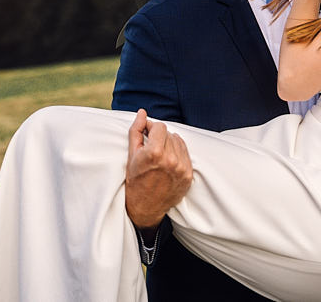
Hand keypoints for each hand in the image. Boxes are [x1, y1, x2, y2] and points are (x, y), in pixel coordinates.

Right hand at [124, 109, 192, 229]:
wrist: (145, 207)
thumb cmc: (136, 180)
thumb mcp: (131, 154)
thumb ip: (137, 130)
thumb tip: (142, 112)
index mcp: (155, 153)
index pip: (160, 126)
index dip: (151, 129)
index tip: (147, 136)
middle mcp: (171, 160)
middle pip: (169, 133)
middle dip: (160, 137)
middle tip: (151, 149)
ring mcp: (182, 168)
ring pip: (178, 141)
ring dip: (169, 144)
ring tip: (160, 156)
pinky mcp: (189, 175)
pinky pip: (186, 153)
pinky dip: (178, 154)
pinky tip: (168, 162)